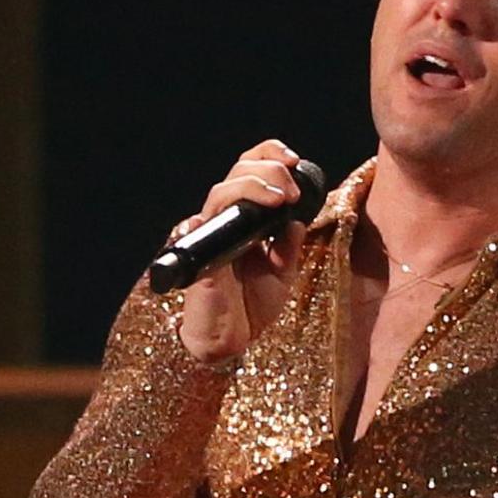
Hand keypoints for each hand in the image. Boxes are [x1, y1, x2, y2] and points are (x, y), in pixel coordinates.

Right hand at [171, 139, 315, 363]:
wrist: (230, 340)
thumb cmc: (250, 307)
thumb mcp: (282, 273)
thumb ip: (289, 247)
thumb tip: (297, 220)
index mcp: (246, 219)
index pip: (251, 171)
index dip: (270, 156)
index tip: (295, 160)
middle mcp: (226, 220)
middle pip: (237, 172)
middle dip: (268, 169)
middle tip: (291, 189)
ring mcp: (210, 234)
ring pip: (221, 191)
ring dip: (253, 186)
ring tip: (280, 198)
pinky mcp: (200, 254)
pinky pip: (202, 224)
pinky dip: (220, 213)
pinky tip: (242, 213)